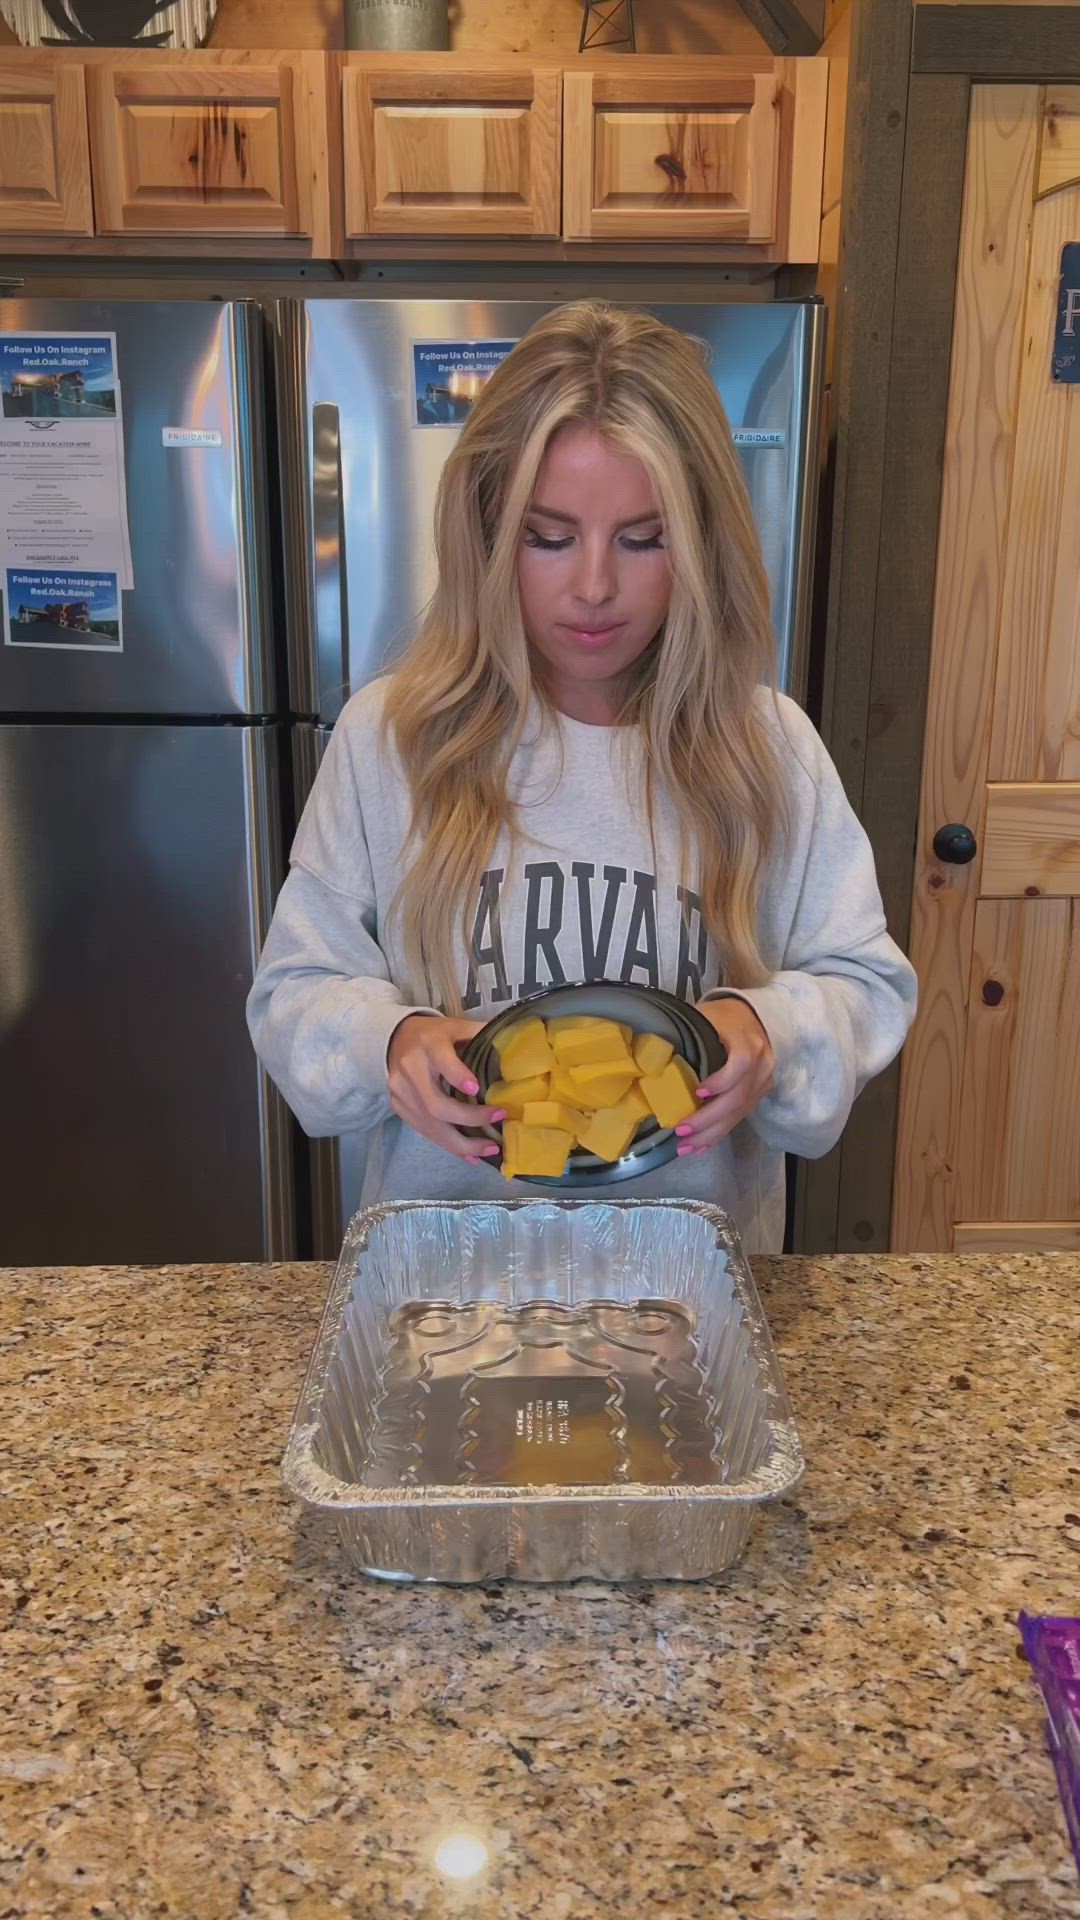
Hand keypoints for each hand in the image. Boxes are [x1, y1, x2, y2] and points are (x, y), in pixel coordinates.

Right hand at [387, 1014, 504, 1163]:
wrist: (396, 1040)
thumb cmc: (435, 1035)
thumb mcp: (457, 1026)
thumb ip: (481, 1035)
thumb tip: (515, 1049)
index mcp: (429, 1043)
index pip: (442, 1061)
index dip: (457, 1076)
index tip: (477, 1089)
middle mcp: (411, 1069)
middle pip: (436, 1104)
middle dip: (469, 1119)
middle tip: (498, 1120)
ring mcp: (401, 1092)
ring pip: (430, 1125)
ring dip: (461, 1143)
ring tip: (488, 1150)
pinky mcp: (399, 1108)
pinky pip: (425, 1131)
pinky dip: (449, 1145)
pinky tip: (469, 1154)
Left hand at [677, 998, 775, 1157]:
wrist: (753, 1016)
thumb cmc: (722, 1017)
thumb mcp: (705, 1017)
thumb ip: (686, 1034)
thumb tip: (650, 1056)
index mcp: (747, 1040)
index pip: (741, 1063)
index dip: (721, 1081)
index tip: (698, 1092)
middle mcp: (761, 1063)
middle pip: (738, 1096)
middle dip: (709, 1119)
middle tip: (681, 1132)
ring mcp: (764, 1080)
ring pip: (740, 1112)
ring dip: (712, 1133)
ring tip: (687, 1148)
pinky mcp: (761, 1093)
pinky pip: (741, 1116)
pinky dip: (720, 1132)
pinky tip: (703, 1145)